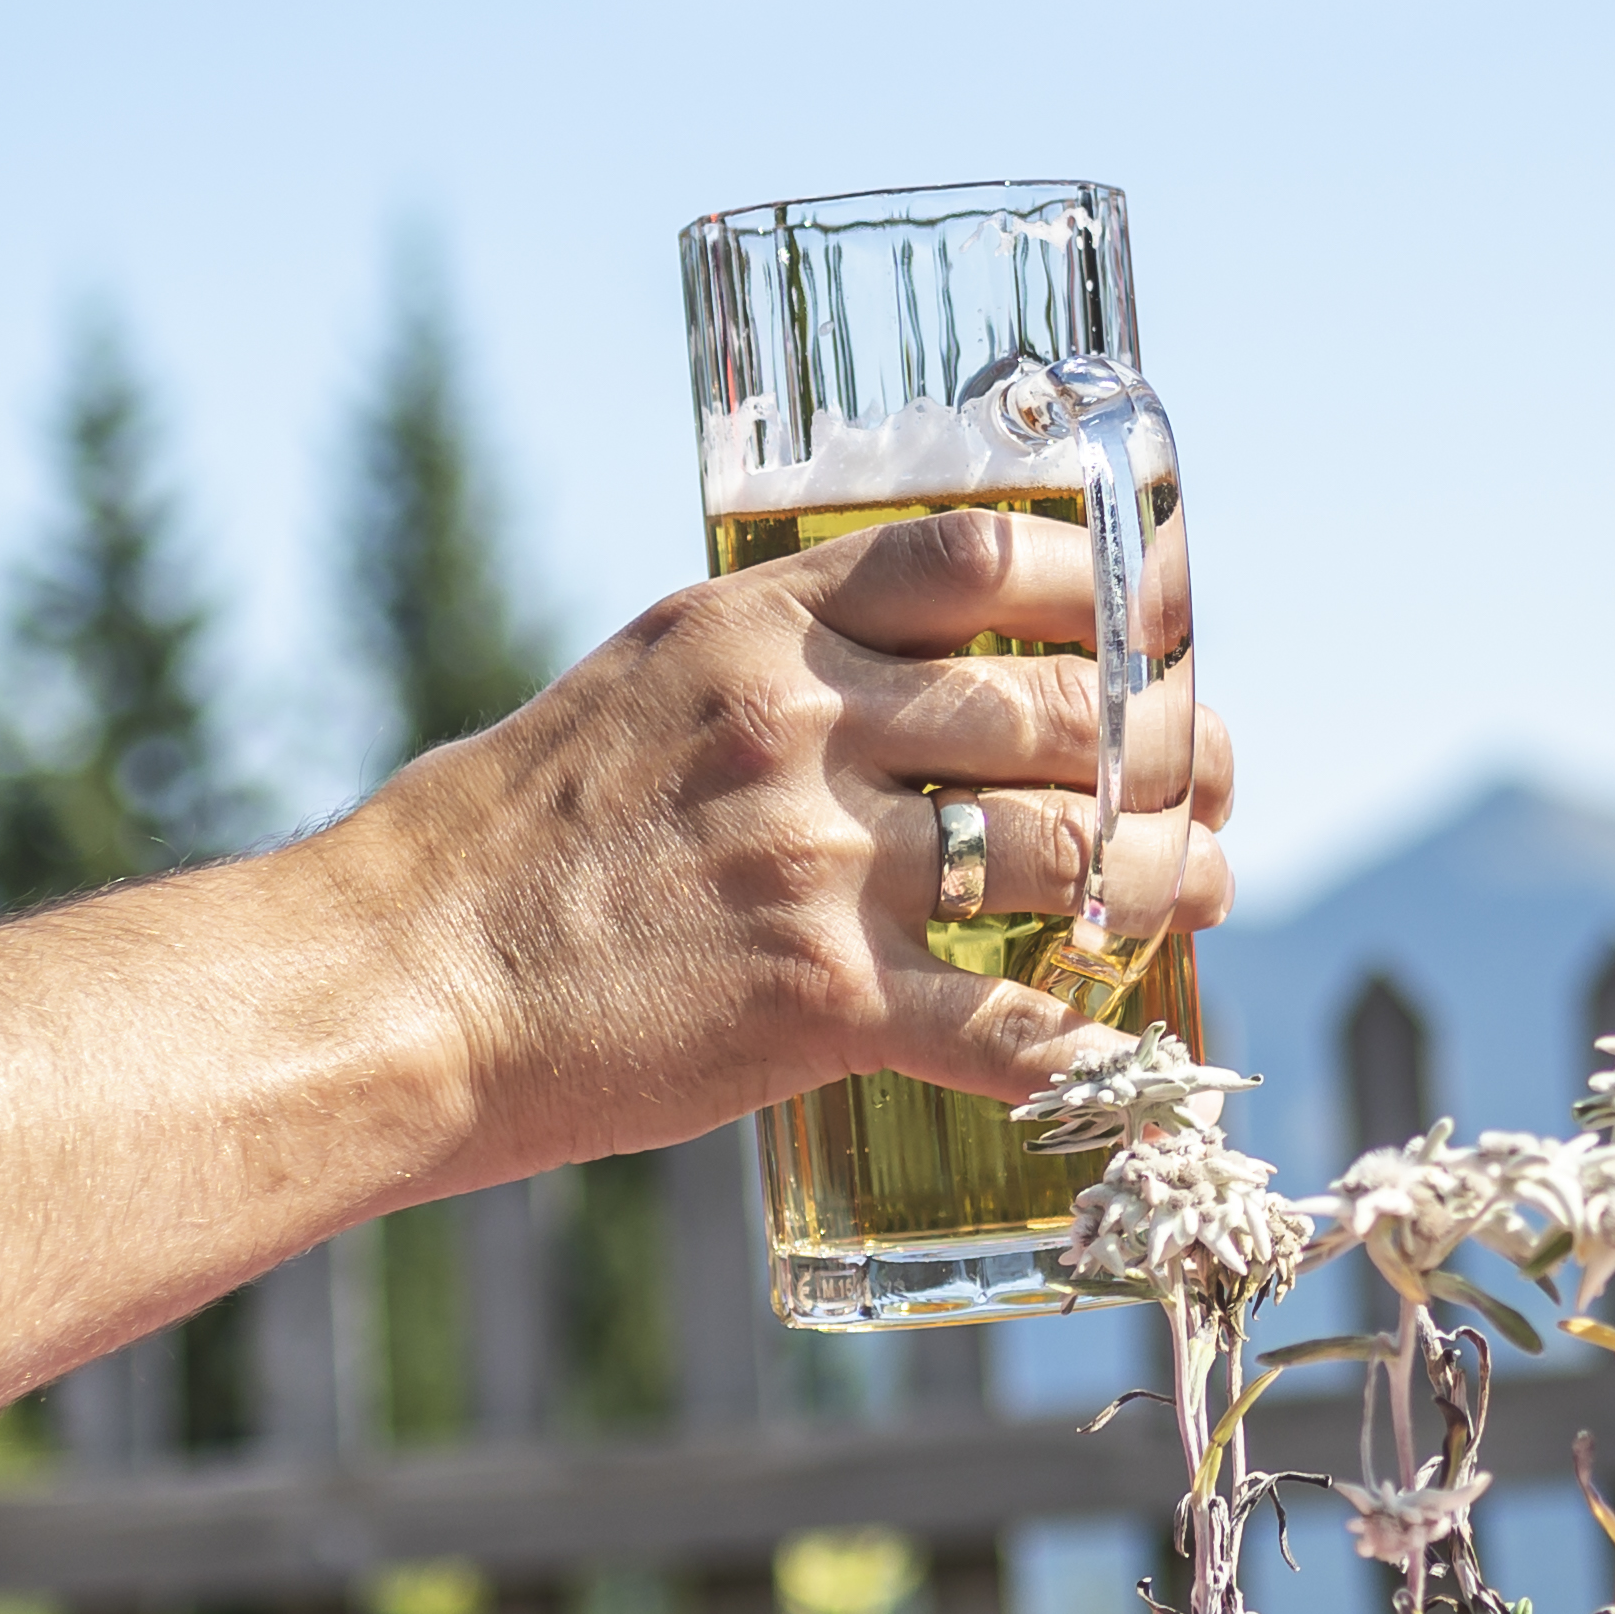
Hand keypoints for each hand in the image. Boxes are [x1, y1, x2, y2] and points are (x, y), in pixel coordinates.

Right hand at [355, 512, 1249, 1158]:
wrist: (395, 984)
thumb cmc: (496, 850)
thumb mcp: (633, 692)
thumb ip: (763, 679)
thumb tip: (886, 688)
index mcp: (757, 625)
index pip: (986, 558)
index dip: (1110, 588)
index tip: (1165, 622)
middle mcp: (802, 720)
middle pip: (1063, 709)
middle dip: (1177, 746)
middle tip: (1219, 780)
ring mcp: (818, 859)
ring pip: (1070, 857)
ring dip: (1169, 882)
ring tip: (1203, 897)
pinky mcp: (818, 999)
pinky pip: (1007, 1024)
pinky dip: (1081, 1046)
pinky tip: (1116, 1055)